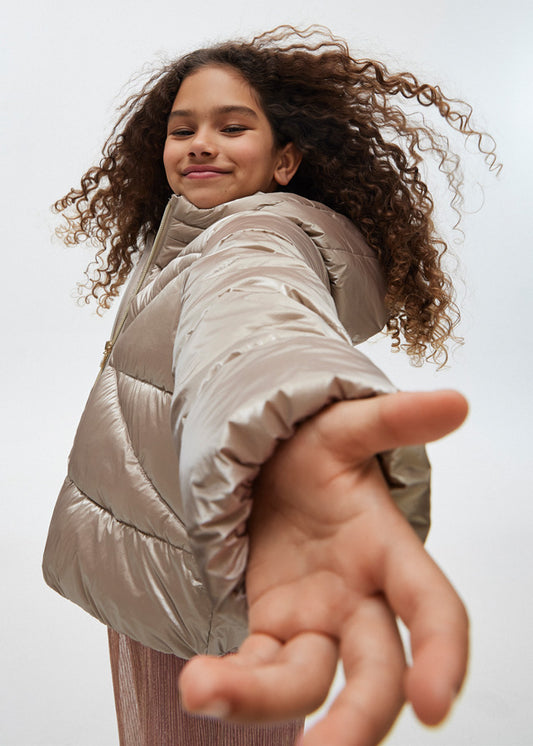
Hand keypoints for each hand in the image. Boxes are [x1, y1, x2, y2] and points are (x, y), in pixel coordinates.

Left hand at [179, 390, 468, 745]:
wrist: (271, 464)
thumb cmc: (314, 451)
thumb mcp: (344, 429)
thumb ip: (392, 420)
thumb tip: (457, 401)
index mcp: (387, 548)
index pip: (433, 607)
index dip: (443, 654)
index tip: (435, 704)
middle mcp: (359, 597)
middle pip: (374, 672)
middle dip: (357, 719)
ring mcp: (314, 619)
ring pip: (307, 680)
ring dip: (263, 700)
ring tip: (202, 689)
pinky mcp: (273, 628)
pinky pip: (258, 669)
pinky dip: (233, 683)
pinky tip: (201, 682)